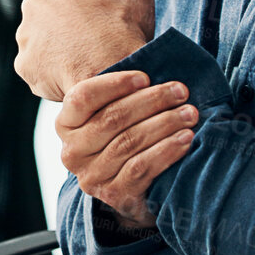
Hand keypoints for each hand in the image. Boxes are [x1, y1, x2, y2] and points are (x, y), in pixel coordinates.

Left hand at [14, 0, 155, 100]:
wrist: (113, 72)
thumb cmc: (125, 32)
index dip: (85, 5)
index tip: (98, 19)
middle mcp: (34, 2)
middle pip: (49, 15)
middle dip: (65, 27)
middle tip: (89, 44)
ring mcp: (25, 35)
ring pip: (41, 43)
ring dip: (57, 52)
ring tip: (83, 64)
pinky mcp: (23, 64)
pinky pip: (39, 70)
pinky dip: (53, 76)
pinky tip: (73, 78)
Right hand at [57, 70, 196, 230]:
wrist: (133, 190)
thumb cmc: (127, 138)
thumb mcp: (117, 113)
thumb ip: (125, 92)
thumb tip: (156, 59)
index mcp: (65, 124)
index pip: (83, 97)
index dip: (115, 84)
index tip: (146, 76)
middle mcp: (72, 152)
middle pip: (112, 118)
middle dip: (151, 101)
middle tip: (180, 91)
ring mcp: (91, 177)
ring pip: (129, 141)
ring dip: (165, 124)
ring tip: (189, 113)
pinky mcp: (113, 195)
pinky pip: (141, 167)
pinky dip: (166, 150)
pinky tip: (185, 139)